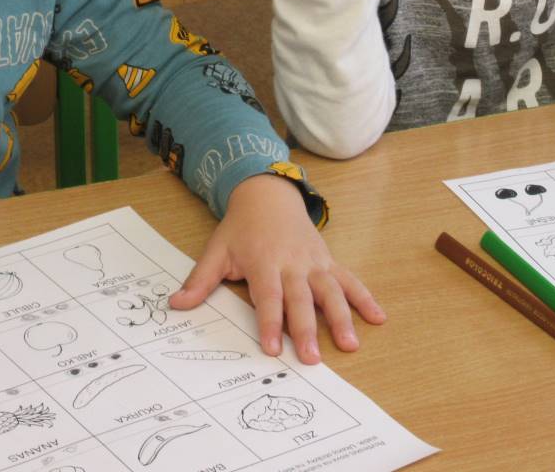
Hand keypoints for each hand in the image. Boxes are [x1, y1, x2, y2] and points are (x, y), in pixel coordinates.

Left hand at [169, 173, 385, 363]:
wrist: (268, 195)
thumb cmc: (241, 228)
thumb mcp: (217, 249)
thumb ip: (200, 279)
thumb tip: (175, 304)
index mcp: (264, 261)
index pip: (268, 297)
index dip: (270, 323)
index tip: (272, 348)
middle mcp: (293, 262)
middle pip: (301, 299)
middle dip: (308, 330)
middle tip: (312, 359)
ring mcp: (314, 261)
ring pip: (331, 291)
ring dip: (342, 318)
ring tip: (350, 345)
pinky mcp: (328, 261)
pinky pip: (349, 279)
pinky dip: (365, 298)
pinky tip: (378, 317)